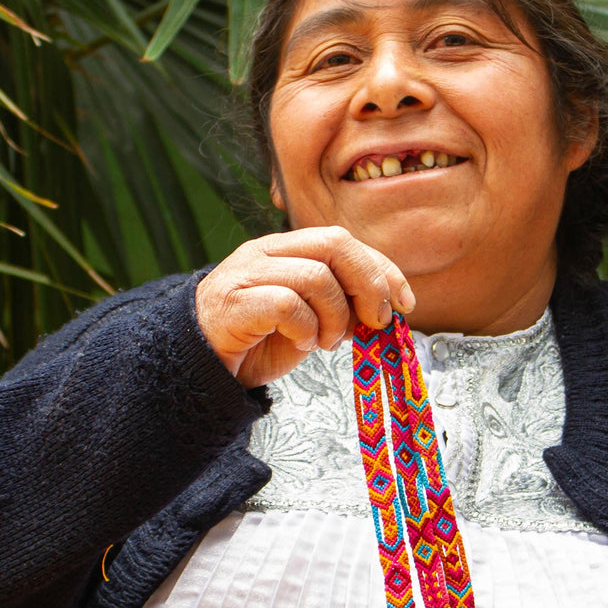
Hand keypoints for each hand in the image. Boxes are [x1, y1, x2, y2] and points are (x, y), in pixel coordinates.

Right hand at [195, 226, 414, 386]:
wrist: (202, 367)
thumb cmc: (258, 341)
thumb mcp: (312, 318)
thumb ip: (342, 304)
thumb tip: (388, 308)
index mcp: (287, 249)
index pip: (344, 240)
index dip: (382, 269)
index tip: (404, 303)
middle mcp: (267, 251)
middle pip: (335, 244)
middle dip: (368, 284)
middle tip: (374, 322)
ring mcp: (247, 274)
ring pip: (316, 276)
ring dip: (335, 316)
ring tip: (325, 342)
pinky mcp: (234, 302)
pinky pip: (288, 305)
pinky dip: (306, 330)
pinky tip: (302, 345)